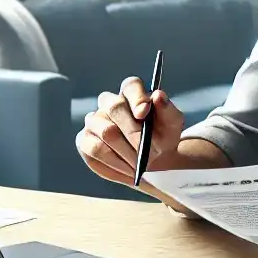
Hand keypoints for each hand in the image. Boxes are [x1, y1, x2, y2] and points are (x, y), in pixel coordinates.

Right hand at [75, 75, 194, 215]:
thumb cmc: (162, 136)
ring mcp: (93, 121)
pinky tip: (128, 171)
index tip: (144, 114)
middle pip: (114, 108)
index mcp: (132, 92)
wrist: (152, 158)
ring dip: (126, 152)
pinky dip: (114, 164)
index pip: (130, 86)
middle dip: (134, 133)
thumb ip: (167, 111)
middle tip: (149, 152)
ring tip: (140, 165)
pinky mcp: (84, 140)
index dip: (136, 98)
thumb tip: (158, 96)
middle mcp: (109, 102)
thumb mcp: (172, 125)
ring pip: (105, 132)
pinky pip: (94, 150)